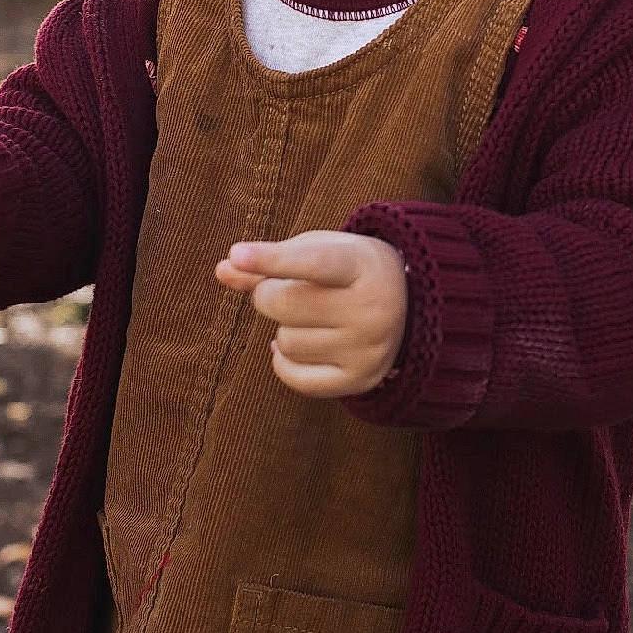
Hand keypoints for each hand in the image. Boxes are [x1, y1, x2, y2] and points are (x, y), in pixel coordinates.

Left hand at [214, 230, 407, 397]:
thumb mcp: (318, 251)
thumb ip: (270, 260)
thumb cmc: (347, 270)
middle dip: (268, 295)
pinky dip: (283, 361)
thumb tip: (223, 270)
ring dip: (284, 328)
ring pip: (285, 342)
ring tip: (310, 317)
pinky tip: (301, 344)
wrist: (408, 305)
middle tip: (284, 289)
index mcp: (362, 265)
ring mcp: (368, 348)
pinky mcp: (359, 380)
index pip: (311, 262)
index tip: (238, 253)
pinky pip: (294, 377)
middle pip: (284, 304)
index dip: (272, 258)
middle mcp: (372, 308)